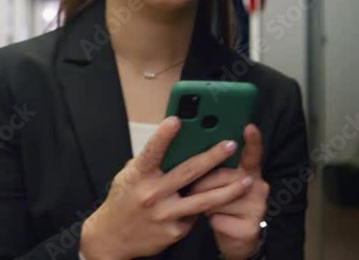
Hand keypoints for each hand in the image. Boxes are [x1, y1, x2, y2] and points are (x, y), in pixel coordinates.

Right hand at [79, 116, 253, 259]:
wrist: (112, 238)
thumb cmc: (122, 201)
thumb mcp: (128, 177)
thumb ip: (148, 163)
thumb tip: (171, 144)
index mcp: (139, 175)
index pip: (152, 152)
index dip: (164, 136)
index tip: (177, 120)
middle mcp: (152, 194)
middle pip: (188, 172)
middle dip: (213, 157)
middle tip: (231, 145)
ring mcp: (164, 214)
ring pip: (202, 200)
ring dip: (228, 190)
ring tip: (246, 181)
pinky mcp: (173, 231)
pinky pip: (194, 217)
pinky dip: (205, 209)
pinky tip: (216, 204)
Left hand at [190, 124, 268, 259]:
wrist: (234, 240)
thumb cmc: (220, 205)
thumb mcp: (218, 183)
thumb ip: (214, 168)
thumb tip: (193, 154)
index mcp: (249, 171)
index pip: (252, 154)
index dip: (252, 141)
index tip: (249, 127)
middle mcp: (258, 186)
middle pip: (225, 177)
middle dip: (202, 184)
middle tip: (193, 190)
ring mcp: (257, 207)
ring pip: (219, 199)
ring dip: (205, 204)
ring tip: (207, 207)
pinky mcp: (250, 228)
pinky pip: (218, 220)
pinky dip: (210, 222)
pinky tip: (216, 222)